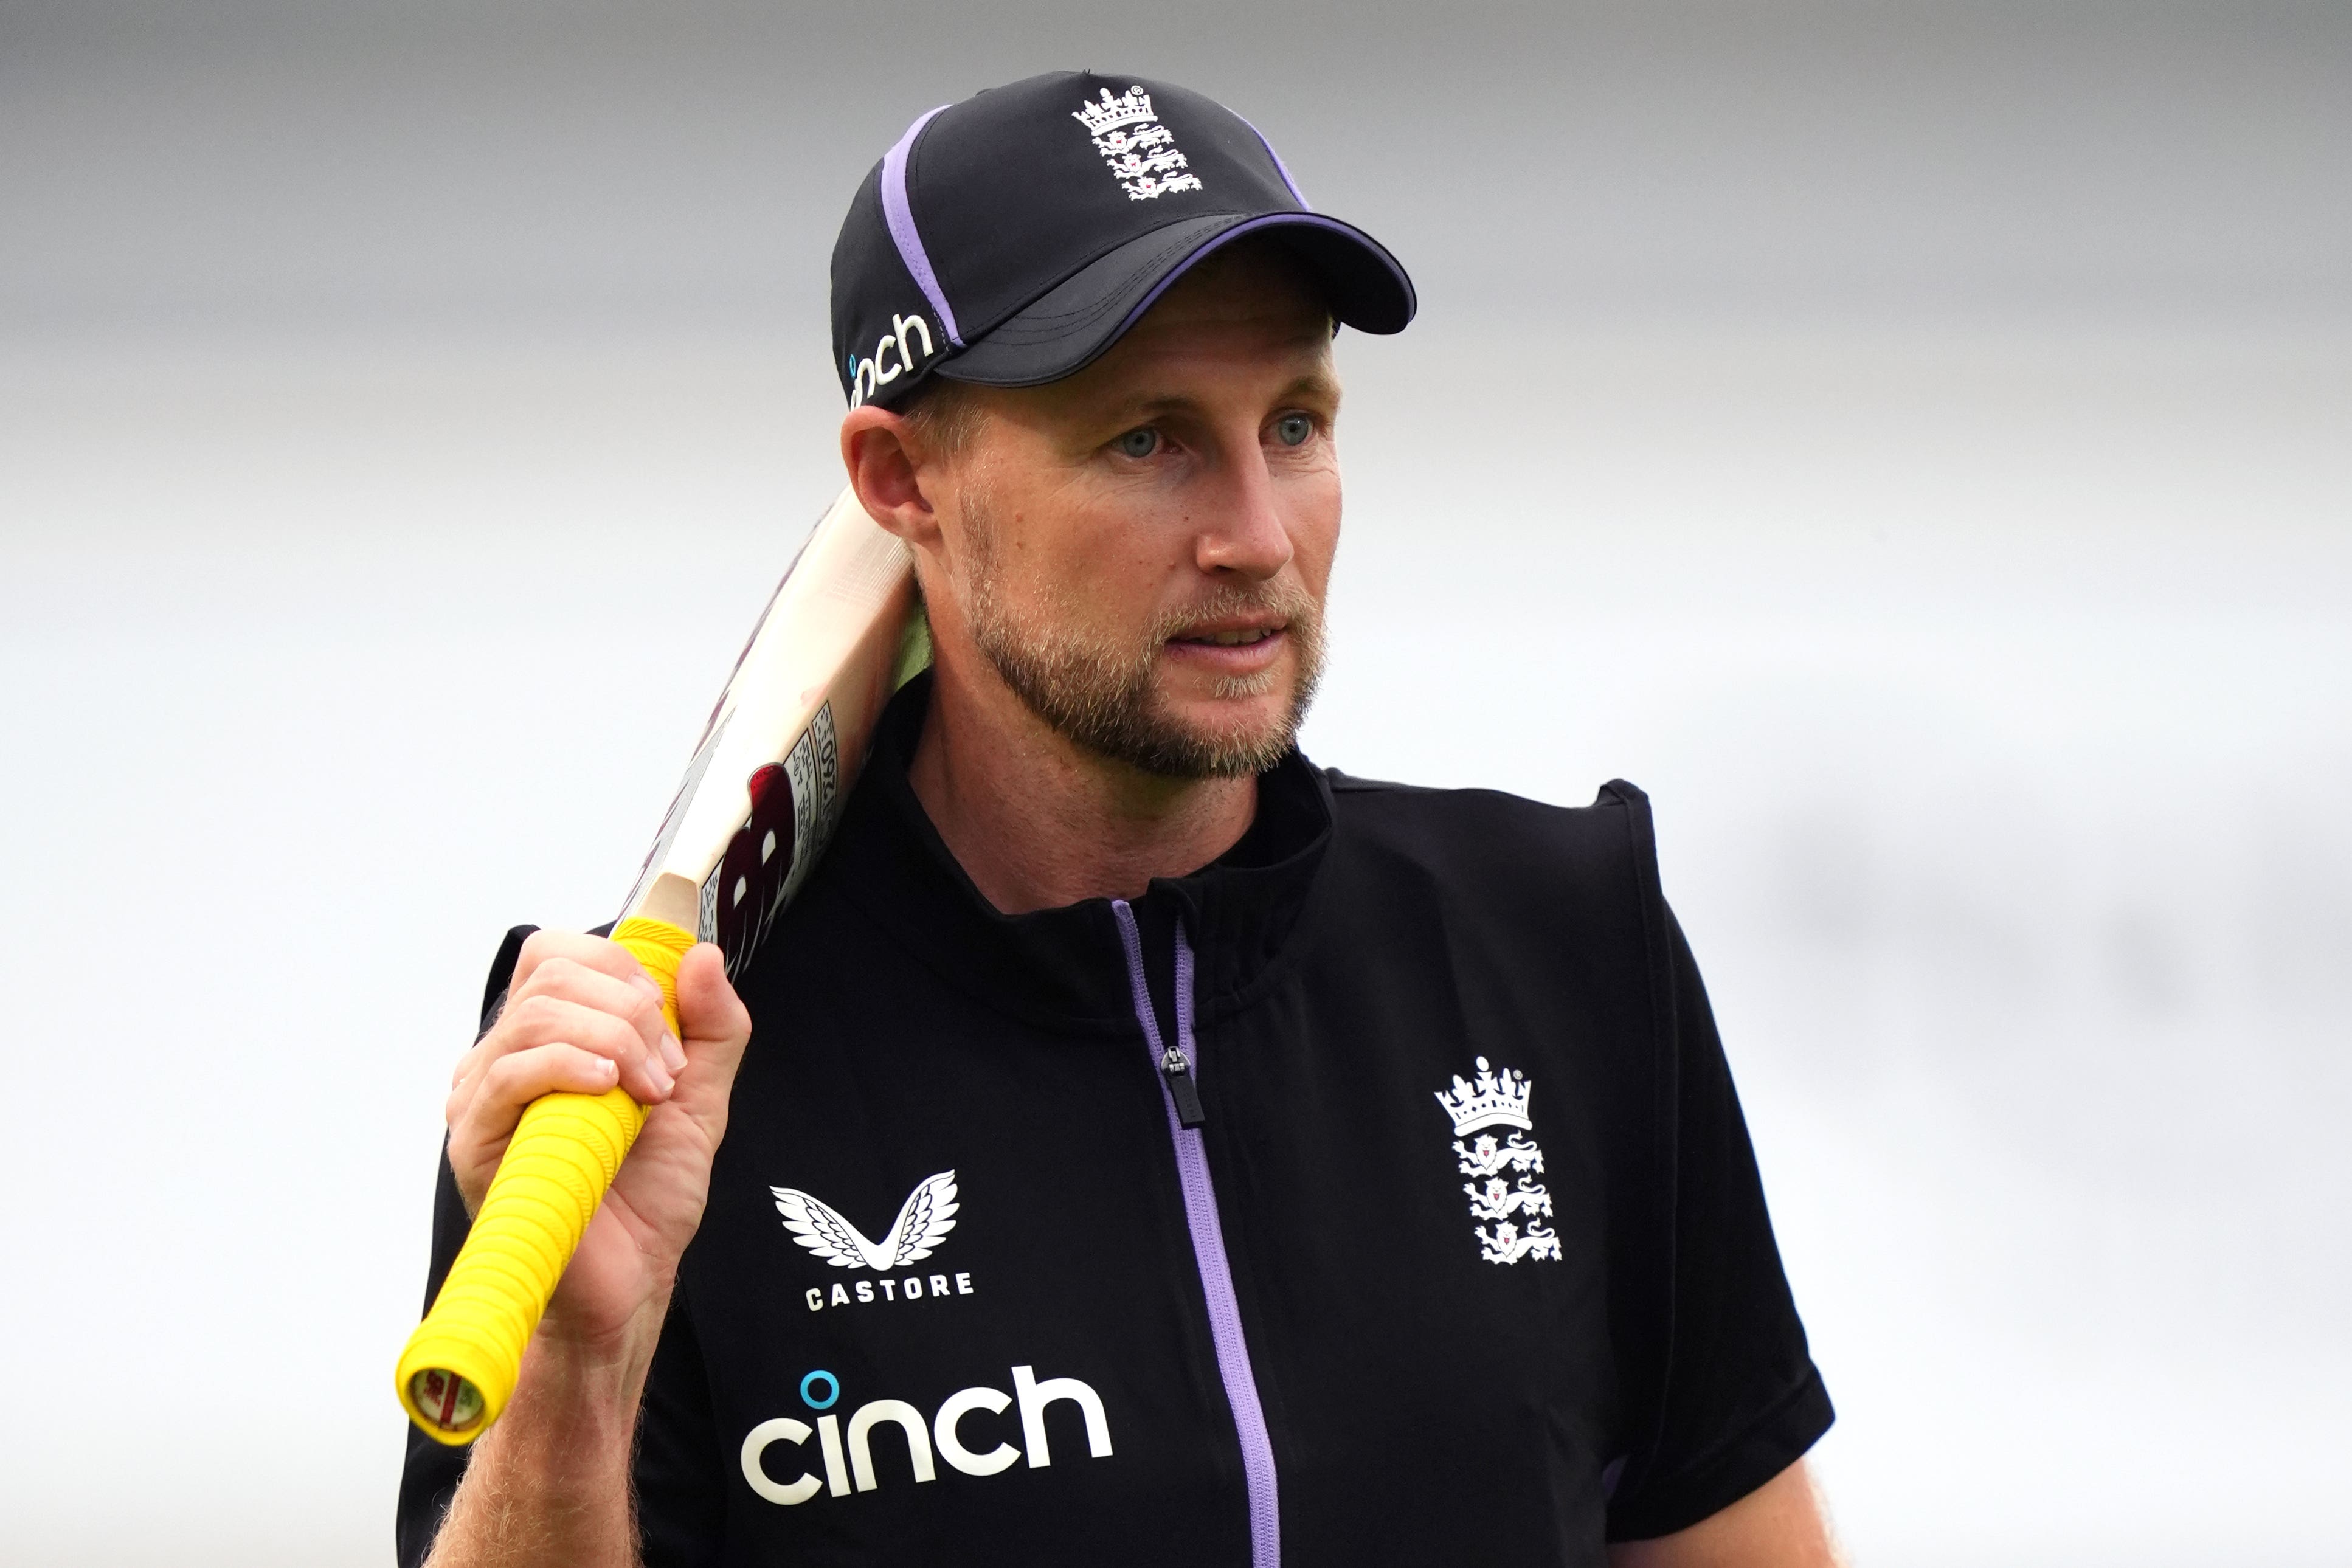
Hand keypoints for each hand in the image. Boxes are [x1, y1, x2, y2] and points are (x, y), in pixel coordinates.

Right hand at [444, 930, 752, 1352]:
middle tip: (666, 1070)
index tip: (670, 1022)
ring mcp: (483, 1099)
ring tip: (647, 1095)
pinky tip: (607, 1089)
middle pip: (551, 971)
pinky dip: (568, 1065)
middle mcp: (505, 1060)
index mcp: (549, 1039)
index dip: (621, 968)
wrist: (630, 1281)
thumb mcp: (700, 1096)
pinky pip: (508, 1074)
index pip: (559, 953)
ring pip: (535, 1014)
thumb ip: (712, 1026)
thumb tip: (702, 955)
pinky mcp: (475, 1143)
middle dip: (630, 1007)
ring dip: (613, 1039)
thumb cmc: (649, 1197)